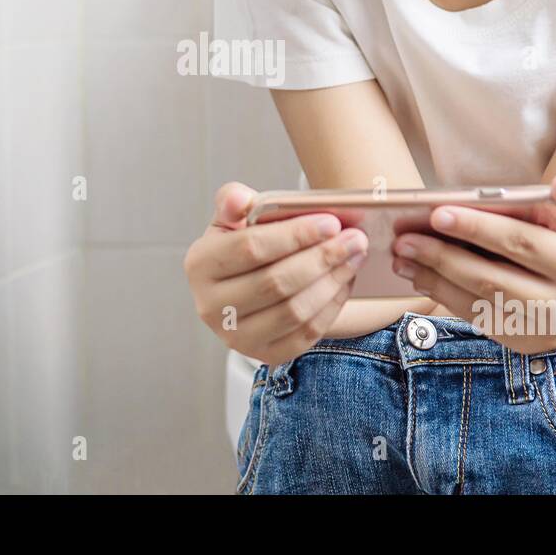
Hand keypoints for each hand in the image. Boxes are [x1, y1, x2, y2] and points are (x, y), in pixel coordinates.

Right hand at [183, 182, 369, 365]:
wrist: (249, 284)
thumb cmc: (244, 245)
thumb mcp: (233, 218)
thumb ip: (234, 201)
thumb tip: (240, 199)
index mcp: (199, 265)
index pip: (251, 248)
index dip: (295, 235)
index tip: (331, 222)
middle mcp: (211, 307)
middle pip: (276, 282)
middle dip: (322, 258)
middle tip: (355, 239)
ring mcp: (237, 337)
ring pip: (294, 311)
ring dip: (332, 282)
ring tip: (355, 256)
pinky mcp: (266, 354)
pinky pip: (306, 333)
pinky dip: (332, 306)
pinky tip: (345, 280)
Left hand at [390, 173, 555, 354]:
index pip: (522, 244)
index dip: (478, 229)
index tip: (437, 213)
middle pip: (491, 278)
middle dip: (442, 257)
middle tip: (404, 238)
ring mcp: (544, 334)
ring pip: (478, 303)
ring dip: (434, 279)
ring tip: (403, 256)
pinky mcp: (525, 346)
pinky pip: (477, 318)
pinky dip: (445, 297)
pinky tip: (421, 276)